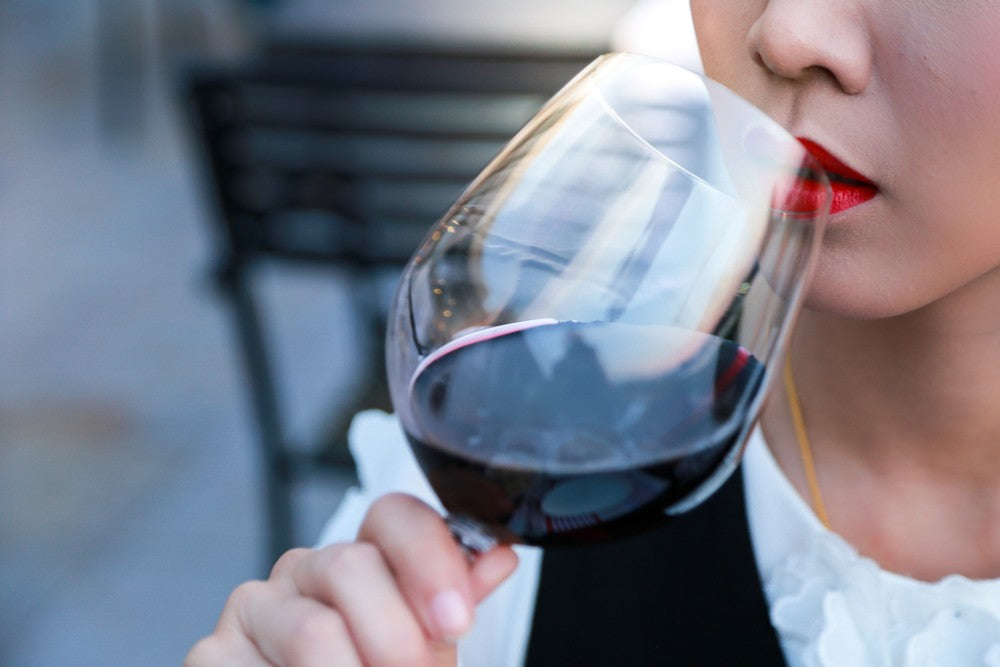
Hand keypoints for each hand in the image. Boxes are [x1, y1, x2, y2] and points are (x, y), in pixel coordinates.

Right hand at [185, 493, 518, 665]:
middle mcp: (305, 569)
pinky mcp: (210, 653)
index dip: (428, 559)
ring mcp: (253, 607)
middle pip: (351, 565)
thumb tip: (498, 556)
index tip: (454, 620)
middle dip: (397, 639)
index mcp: (364, 558)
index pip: (393, 516)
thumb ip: (452, 601)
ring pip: (312, 632)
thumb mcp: (424, 650)